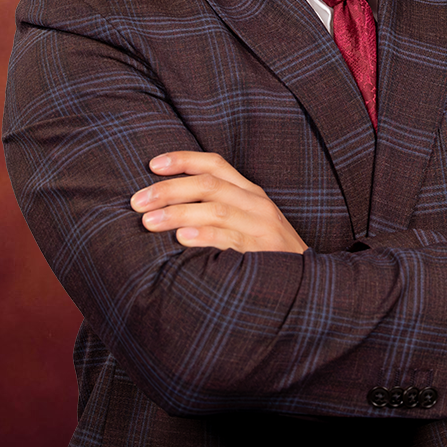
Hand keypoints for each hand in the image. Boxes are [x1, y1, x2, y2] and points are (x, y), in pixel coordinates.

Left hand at [130, 151, 307, 253]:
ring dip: (178, 213)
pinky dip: (205, 236)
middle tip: (137, 201)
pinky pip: (230, 240)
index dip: (183, 160)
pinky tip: (181, 239)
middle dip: (169, 189)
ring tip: (149, 221)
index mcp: (251, 192)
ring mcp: (261, 228)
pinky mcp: (262, 253)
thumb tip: (169, 205)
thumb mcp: (248, 222)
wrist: (308, 286)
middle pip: (209, 184)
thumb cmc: (267, 254)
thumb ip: (218, 209)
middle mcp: (256, 204)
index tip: (152, 164)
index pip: (216, 164)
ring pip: (216, 209)